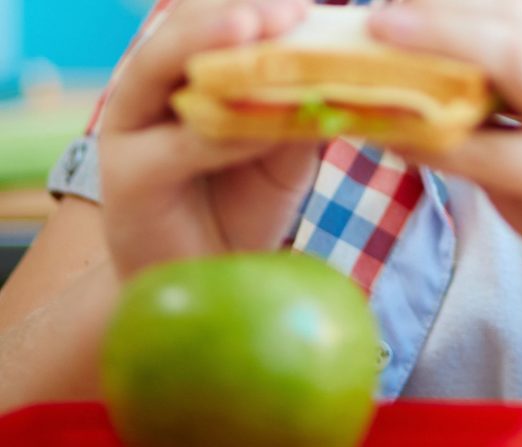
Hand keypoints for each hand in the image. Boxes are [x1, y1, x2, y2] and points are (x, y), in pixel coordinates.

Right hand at [100, 0, 319, 277]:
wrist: (206, 284)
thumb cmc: (242, 210)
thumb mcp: (283, 154)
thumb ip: (295, 113)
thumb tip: (335, 74)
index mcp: (183, 76)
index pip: (211, 22)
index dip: (255, 7)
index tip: (307, 6)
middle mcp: (148, 93)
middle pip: (181, 32)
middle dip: (236, 14)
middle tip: (289, 11)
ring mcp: (129, 132)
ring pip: (158, 70)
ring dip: (208, 46)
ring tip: (255, 31)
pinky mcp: (126, 179)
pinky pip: (175, 146)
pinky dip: (218, 134)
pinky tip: (258, 128)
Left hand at [370, 0, 521, 324]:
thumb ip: (508, 101)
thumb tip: (422, 77)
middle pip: (520, 17)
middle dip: (445, 6)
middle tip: (379, 14)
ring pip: (516, 61)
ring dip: (440, 44)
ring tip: (379, 42)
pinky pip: (490, 152)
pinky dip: (434, 141)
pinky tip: (393, 139)